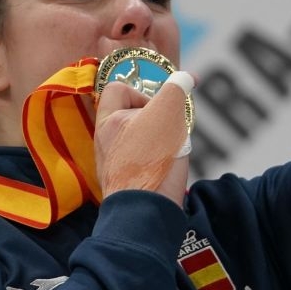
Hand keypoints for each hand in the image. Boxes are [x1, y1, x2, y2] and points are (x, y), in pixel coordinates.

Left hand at [94, 72, 193, 208]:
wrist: (146, 213)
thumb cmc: (153, 160)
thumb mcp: (168, 115)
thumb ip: (175, 91)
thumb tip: (186, 77)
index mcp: (108, 122)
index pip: (118, 88)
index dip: (143, 91)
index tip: (159, 108)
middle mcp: (104, 142)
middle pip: (131, 115)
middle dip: (155, 119)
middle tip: (169, 130)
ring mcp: (112, 164)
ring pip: (137, 140)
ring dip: (158, 141)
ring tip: (171, 152)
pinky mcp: (123, 183)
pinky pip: (140, 162)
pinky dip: (155, 162)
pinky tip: (166, 171)